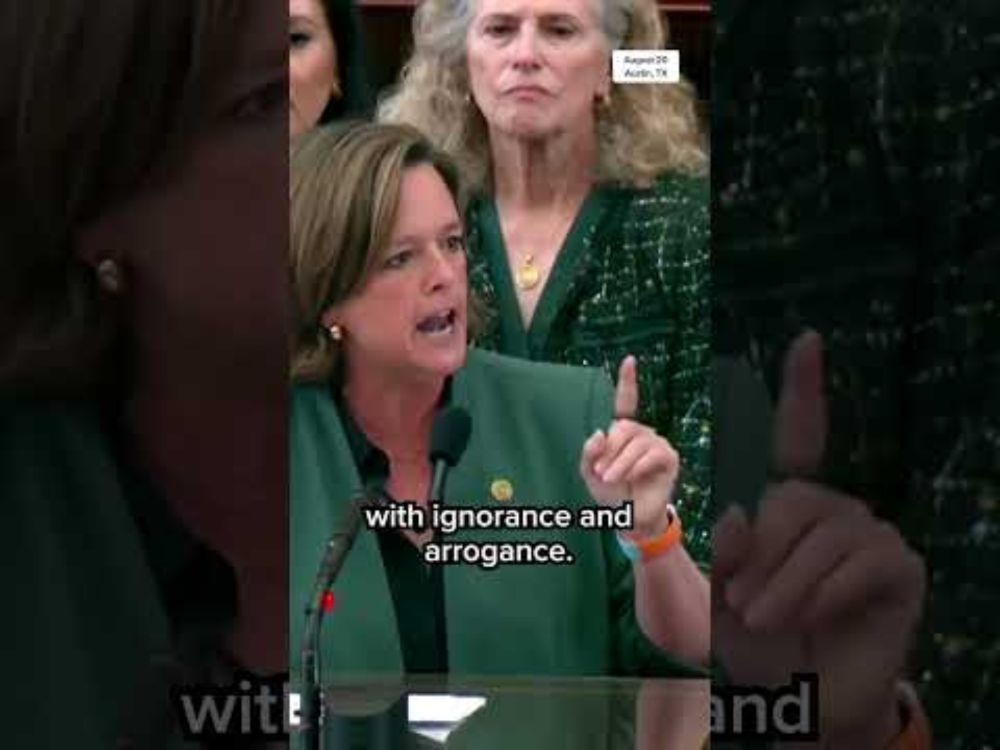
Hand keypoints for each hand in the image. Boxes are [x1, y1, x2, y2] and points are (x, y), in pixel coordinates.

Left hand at [579, 356, 678, 538]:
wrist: (629, 516)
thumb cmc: (611, 492)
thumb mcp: (590, 472)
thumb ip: (589, 453)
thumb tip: (599, 432)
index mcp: (622, 432)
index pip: (626, 401)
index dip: (628, 380)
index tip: (629, 360)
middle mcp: (641, 433)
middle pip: (623, 428)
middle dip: (609, 451)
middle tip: (601, 473)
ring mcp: (656, 443)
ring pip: (636, 442)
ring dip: (619, 463)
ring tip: (610, 479)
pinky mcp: (669, 457)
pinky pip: (651, 454)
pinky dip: (636, 467)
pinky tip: (632, 477)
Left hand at [712, 331, 925, 744]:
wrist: (795, 695)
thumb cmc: (754, 635)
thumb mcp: (721, 589)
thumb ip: (723, 547)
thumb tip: (741, 510)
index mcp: (788, 503)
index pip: (798, 437)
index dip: (802, 390)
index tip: (806, 340)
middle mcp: (832, 508)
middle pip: (794, 496)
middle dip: (760, 552)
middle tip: (741, 604)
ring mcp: (869, 534)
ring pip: (823, 532)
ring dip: (785, 582)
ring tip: (764, 619)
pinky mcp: (898, 567)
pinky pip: (859, 560)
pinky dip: (823, 593)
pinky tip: (812, 618)